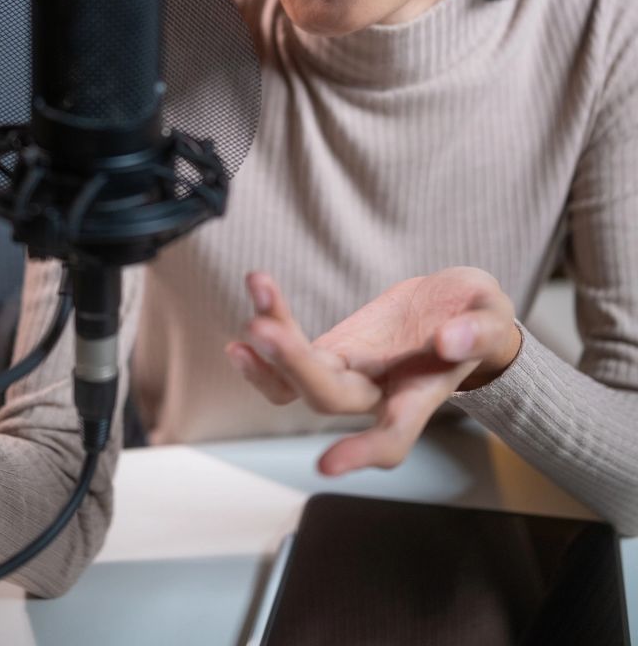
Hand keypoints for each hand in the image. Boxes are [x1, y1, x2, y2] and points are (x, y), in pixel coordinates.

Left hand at [225, 266, 521, 476]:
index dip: (359, 453)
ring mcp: (349, 373)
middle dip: (294, 364)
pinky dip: (272, 327)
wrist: (459, 314)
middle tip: (263, 328)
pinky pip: (293, 351)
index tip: (325, 464)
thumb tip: (450, 340)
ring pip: (299, 379)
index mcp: (420, 397)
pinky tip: (258, 294)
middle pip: (327, 397)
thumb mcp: (493, 318)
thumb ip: (478, 333)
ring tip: (260, 287)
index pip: (391, 438)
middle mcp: (377, 395)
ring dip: (270, 343)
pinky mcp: (334, 350)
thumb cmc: (478, 322)